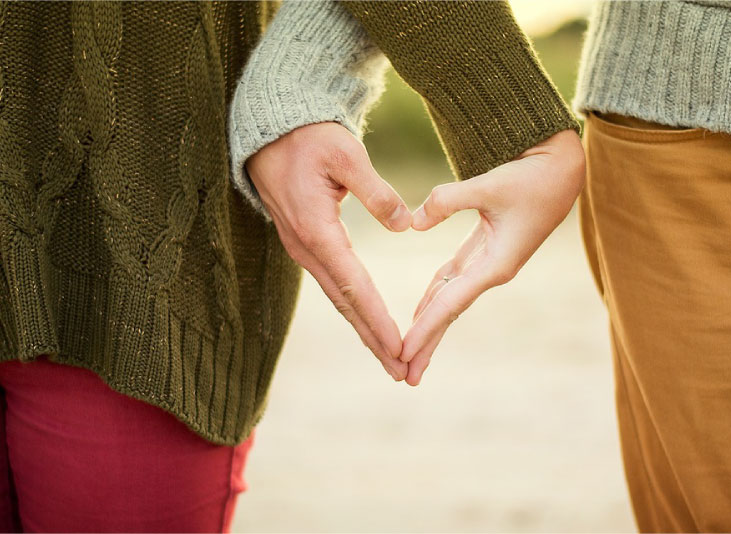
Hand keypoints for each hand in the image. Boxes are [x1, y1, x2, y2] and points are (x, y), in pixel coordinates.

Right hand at [245, 122, 411, 380]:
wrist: (270, 132)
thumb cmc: (309, 138)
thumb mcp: (345, 154)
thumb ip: (376, 191)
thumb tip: (405, 225)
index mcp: (317, 230)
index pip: (354, 285)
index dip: (378, 319)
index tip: (400, 347)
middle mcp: (307, 248)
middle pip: (345, 304)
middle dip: (374, 340)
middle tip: (401, 371)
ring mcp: (303, 249)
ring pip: (338, 298)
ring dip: (364, 329)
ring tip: (390, 358)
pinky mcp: (306, 244)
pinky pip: (333, 284)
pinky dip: (353, 308)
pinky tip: (368, 322)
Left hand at [401, 129, 585, 384]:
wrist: (561, 169)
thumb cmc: (532, 177)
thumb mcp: (489, 184)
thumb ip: (447, 201)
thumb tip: (412, 223)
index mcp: (496, 264)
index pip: (451, 304)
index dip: (425, 329)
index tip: (403, 353)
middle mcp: (492, 271)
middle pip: (450, 313)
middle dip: (427, 343)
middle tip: (404, 375)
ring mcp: (489, 263)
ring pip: (450, 300)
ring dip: (429, 326)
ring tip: (408, 353)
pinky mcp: (485, 251)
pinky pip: (453, 281)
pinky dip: (435, 297)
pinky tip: (420, 311)